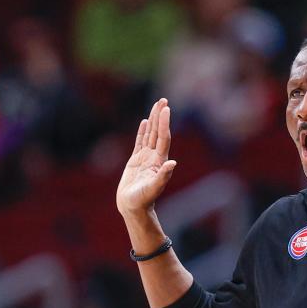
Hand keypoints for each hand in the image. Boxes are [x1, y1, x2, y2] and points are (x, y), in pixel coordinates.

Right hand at [117, 98, 176, 215]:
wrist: (133, 207)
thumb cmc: (143, 200)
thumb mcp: (153, 188)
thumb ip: (163, 176)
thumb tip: (172, 163)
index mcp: (159, 161)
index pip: (163, 138)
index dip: (164, 123)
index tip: (166, 108)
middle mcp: (154, 157)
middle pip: (158, 132)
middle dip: (160, 116)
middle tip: (163, 100)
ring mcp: (145, 158)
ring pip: (149, 134)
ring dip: (153, 120)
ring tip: (156, 105)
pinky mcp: (136, 161)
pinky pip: (139, 142)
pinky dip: (142, 131)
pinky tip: (144, 122)